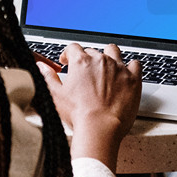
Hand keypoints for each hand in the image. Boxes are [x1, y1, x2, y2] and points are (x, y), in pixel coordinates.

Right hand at [36, 43, 141, 169]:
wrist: (100, 128)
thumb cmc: (78, 115)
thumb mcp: (55, 95)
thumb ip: (47, 77)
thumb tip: (41, 67)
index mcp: (81, 62)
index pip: (73, 48)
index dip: (68, 53)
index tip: (67, 60)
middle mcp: (101, 60)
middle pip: (93, 51)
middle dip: (88, 60)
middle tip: (85, 73)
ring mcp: (119, 68)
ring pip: (114, 52)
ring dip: (109, 56)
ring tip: (106, 67)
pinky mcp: (133, 79)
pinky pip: (136, 64)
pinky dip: (131, 67)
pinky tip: (127, 72)